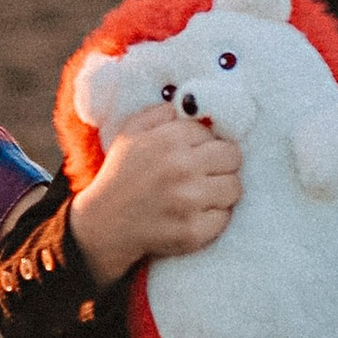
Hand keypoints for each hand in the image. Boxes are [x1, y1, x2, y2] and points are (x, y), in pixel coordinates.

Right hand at [71, 105, 242, 288]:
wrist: (103, 225)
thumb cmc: (120, 175)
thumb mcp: (130, 132)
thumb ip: (160, 113)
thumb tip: (190, 106)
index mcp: (168, 140)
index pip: (213, 133)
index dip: (206, 143)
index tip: (195, 154)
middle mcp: (181, 167)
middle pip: (232, 157)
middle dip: (221, 163)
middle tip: (206, 173)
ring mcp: (188, 201)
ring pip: (234, 187)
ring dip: (222, 190)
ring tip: (202, 194)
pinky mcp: (192, 232)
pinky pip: (224, 218)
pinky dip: (213, 217)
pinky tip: (195, 215)